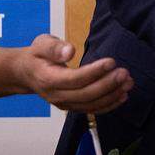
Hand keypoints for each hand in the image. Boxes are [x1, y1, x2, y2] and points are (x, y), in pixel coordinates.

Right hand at [16, 35, 133, 113]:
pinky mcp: (72, 107)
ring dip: (112, 95)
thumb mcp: (41, 44)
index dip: (94, 72)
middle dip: (107, 84)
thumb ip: (54, 47)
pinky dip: (109, 105)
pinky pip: (92, 109)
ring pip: (90, 104)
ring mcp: (64, 104)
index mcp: (48, 79)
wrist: (26, 73)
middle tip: (125, 73)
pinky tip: (123, 96)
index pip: (74, 79)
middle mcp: (56, 96)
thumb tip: (70, 51)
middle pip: (85, 94)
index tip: (111, 61)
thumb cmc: (37, 55)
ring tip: (129, 83)